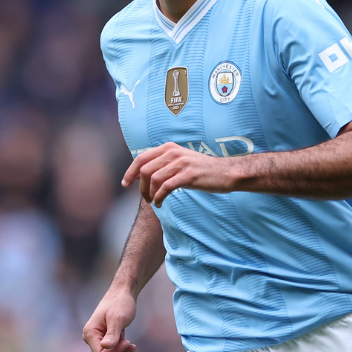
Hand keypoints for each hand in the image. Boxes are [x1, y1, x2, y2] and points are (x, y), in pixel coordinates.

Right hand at [82, 289, 138, 351]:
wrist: (123, 293)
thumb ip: (112, 334)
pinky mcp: (105, 338)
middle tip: (129, 342)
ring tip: (132, 345)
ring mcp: (98, 338)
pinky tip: (132, 346)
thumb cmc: (120, 303)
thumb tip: (105, 347)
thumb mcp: (117, 319)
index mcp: (90, 332)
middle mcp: (91, 337)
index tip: (127, 342)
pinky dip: (122, 351)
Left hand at [122, 142, 237, 206]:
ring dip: (150, 194)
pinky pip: (166, 187)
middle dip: (140, 187)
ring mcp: (181, 163)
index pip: (141, 158)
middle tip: (145, 198)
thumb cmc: (202, 170)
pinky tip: (160, 204)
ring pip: (153, 179)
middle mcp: (173, 152)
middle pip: (144, 170)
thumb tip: (144, 174)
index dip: (130, 171)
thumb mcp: (181, 161)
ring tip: (154, 202)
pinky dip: (159, 198)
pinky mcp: (188, 175)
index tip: (125, 184)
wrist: (226, 172)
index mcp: (169, 147)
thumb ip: (164, 163)